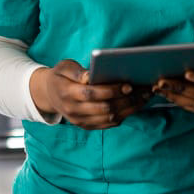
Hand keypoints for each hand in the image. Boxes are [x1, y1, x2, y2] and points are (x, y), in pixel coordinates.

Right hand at [30, 59, 149, 129]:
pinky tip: (135, 105)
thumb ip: (77, 71)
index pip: (91, 94)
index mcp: (66, 92)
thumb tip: (91, 76)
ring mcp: (80, 121)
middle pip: (104, 108)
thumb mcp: (64, 67)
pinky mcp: (87, 126)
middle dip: (126, 100)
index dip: (110, 91)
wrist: (50, 94)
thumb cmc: (61, 76)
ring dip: (130, 109)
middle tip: (143, 91)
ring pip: (109, 118)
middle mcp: (73, 110)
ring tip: (144, 98)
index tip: (128, 85)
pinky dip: (124, 115)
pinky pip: (109, 124)